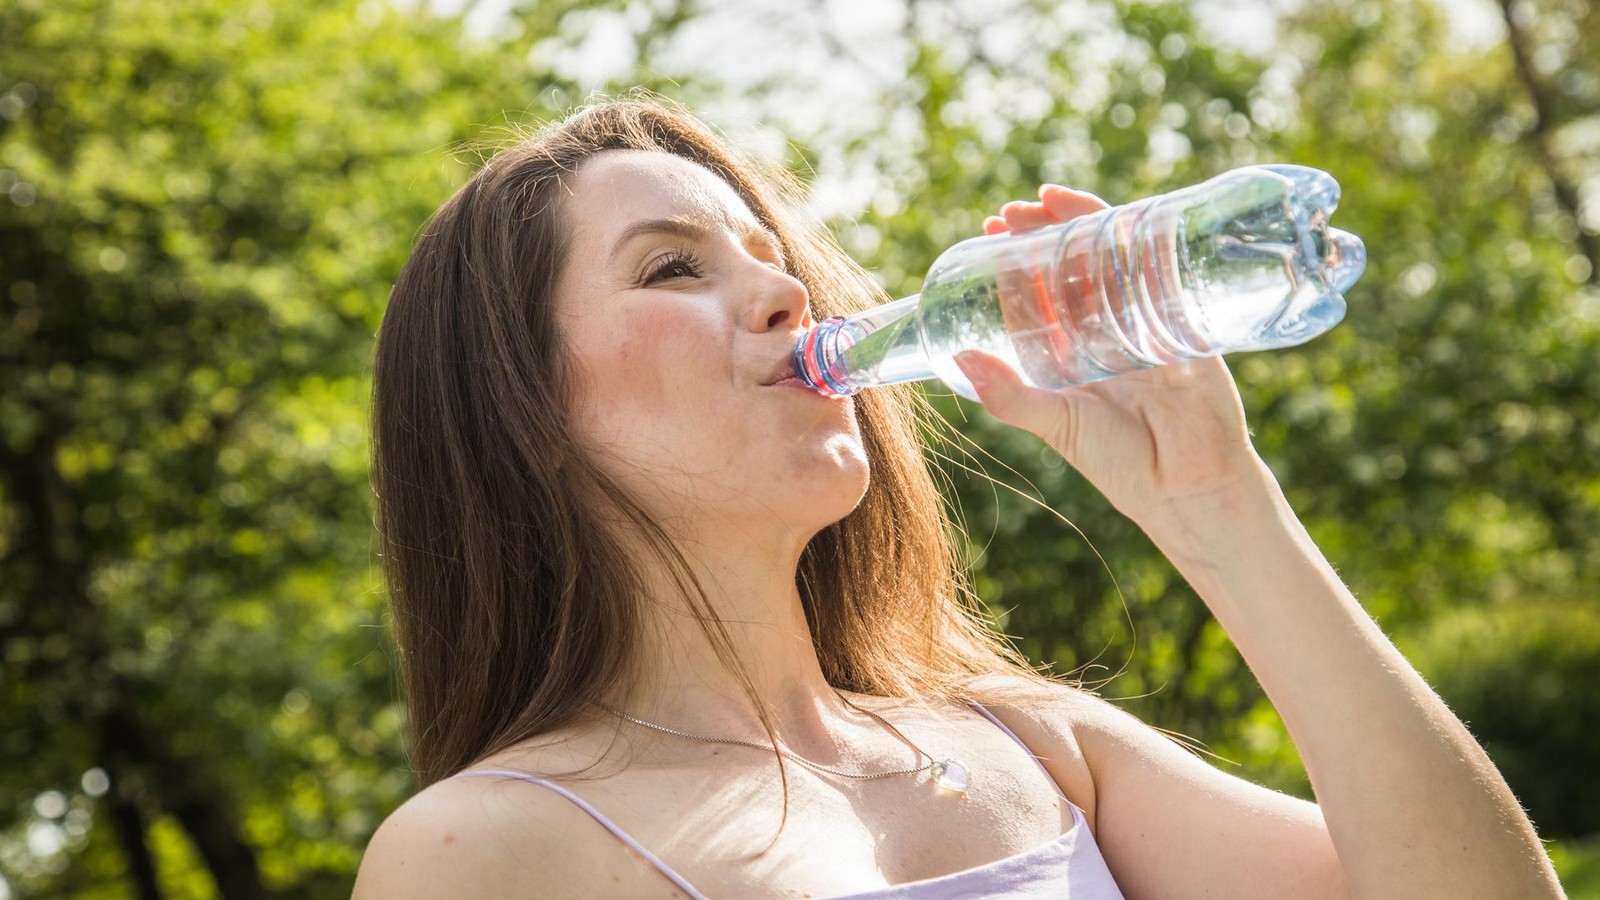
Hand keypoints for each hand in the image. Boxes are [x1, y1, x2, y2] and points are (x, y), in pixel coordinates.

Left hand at [955, 185, 1271, 526]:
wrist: (1188, 490)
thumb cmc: (1122, 464)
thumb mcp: (1057, 424)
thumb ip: (1010, 397)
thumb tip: (958, 360)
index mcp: (1078, 350)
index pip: (1044, 290)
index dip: (1017, 259)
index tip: (989, 232)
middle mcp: (1112, 330)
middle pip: (1076, 263)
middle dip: (1043, 232)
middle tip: (1010, 212)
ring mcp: (1150, 322)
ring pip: (1114, 258)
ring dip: (1083, 223)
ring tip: (1048, 200)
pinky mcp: (1186, 323)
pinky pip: (1164, 273)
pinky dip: (1143, 241)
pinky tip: (1118, 217)